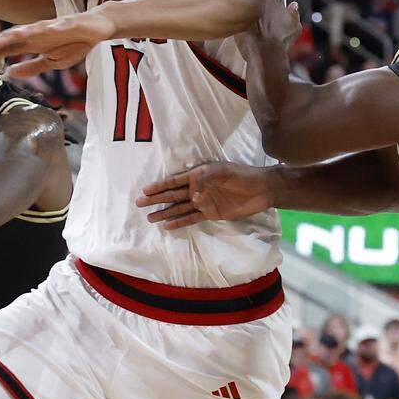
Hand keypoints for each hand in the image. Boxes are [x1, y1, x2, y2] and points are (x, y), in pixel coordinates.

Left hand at [0, 12, 115, 78]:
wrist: (96, 28)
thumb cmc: (73, 43)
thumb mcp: (52, 61)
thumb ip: (32, 67)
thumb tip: (10, 72)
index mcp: (35, 43)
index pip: (13, 47)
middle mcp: (41, 33)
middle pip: (19, 37)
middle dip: (5, 41)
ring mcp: (54, 27)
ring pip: (36, 29)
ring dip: (23, 32)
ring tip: (11, 36)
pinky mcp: (70, 23)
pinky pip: (61, 26)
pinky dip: (54, 28)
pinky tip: (48, 31)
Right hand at [136, 162, 277, 229]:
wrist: (260, 188)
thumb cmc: (240, 175)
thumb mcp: (222, 172)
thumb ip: (205, 180)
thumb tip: (192, 194)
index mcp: (198, 175)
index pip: (174, 181)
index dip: (159, 185)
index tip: (145, 190)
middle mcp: (197, 188)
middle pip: (172, 195)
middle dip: (156, 199)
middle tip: (139, 204)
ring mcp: (203, 202)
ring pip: (179, 208)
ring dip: (164, 212)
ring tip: (149, 217)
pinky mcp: (211, 213)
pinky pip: (191, 218)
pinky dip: (180, 222)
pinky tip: (168, 226)